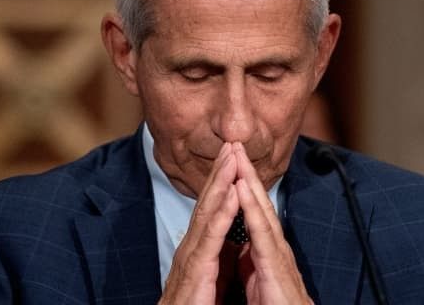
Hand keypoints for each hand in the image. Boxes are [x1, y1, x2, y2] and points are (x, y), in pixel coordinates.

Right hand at [159, 142, 240, 304]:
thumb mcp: (209, 279)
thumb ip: (219, 258)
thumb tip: (231, 243)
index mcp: (198, 249)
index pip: (211, 208)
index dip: (221, 182)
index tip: (232, 158)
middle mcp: (191, 246)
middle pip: (207, 202)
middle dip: (220, 171)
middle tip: (232, 144)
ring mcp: (191, 256)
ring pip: (208, 212)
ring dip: (221, 182)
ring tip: (232, 157)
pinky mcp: (196, 270)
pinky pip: (211, 237)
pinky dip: (223, 212)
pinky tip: (232, 192)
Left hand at [232, 142, 312, 303]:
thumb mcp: (257, 280)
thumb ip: (249, 261)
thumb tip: (240, 248)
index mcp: (266, 250)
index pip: (252, 210)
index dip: (241, 186)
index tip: (230, 162)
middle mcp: (274, 246)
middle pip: (258, 202)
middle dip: (246, 172)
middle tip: (234, 143)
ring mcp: (277, 254)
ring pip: (261, 209)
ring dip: (248, 180)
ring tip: (237, 154)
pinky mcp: (275, 266)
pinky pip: (261, 232)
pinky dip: (251, 207)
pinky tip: (241, 187)